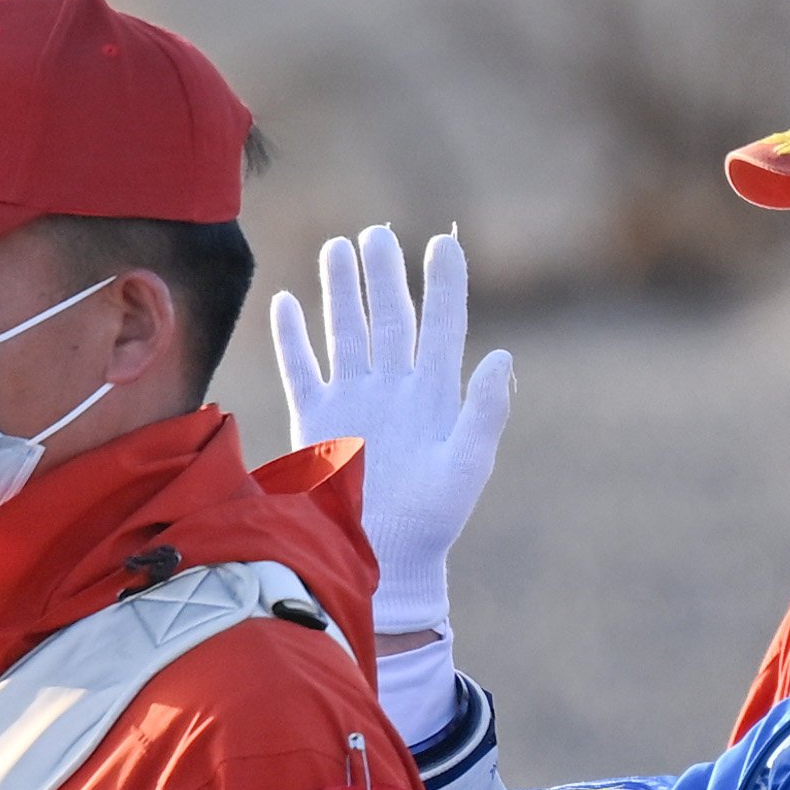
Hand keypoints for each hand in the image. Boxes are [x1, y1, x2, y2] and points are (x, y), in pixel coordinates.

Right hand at [270, 225, 514, 638]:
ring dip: (342, 291)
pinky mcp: (316, 418)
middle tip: (379, 233)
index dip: (444, 285)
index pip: (442, 325)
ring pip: (346, 330)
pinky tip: (287, 301)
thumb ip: (484, 411)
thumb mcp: (468, 465)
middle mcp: (394, 387)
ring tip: (339, 247)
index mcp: (435, 394)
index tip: (444, 243)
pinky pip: (303, 367)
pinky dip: (293, 336)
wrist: (384, 556)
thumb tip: (502, 356)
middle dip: (384, 275)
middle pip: (390, 316)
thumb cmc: (433, 518)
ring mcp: (353, 399)